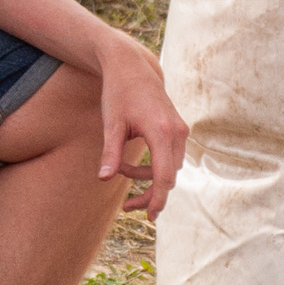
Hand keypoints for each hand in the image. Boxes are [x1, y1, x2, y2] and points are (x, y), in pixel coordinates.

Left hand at [95, 32, 187, 220]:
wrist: (132, 67)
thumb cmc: (119, 93)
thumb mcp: (111, 124)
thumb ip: (110, 153)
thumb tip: (103, 179)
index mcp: (161, 132)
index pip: (164, 176)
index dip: (158, 199)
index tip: (150, 217)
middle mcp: (176, 132)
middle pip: (169, 176)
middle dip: (149, 193)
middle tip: (126, 206)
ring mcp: (180, 130)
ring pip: (170, 168)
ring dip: (148, 177)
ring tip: (119, 170)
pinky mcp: (177, 129)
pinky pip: (170, 157)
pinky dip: (154, 165)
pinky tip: (129, 163)